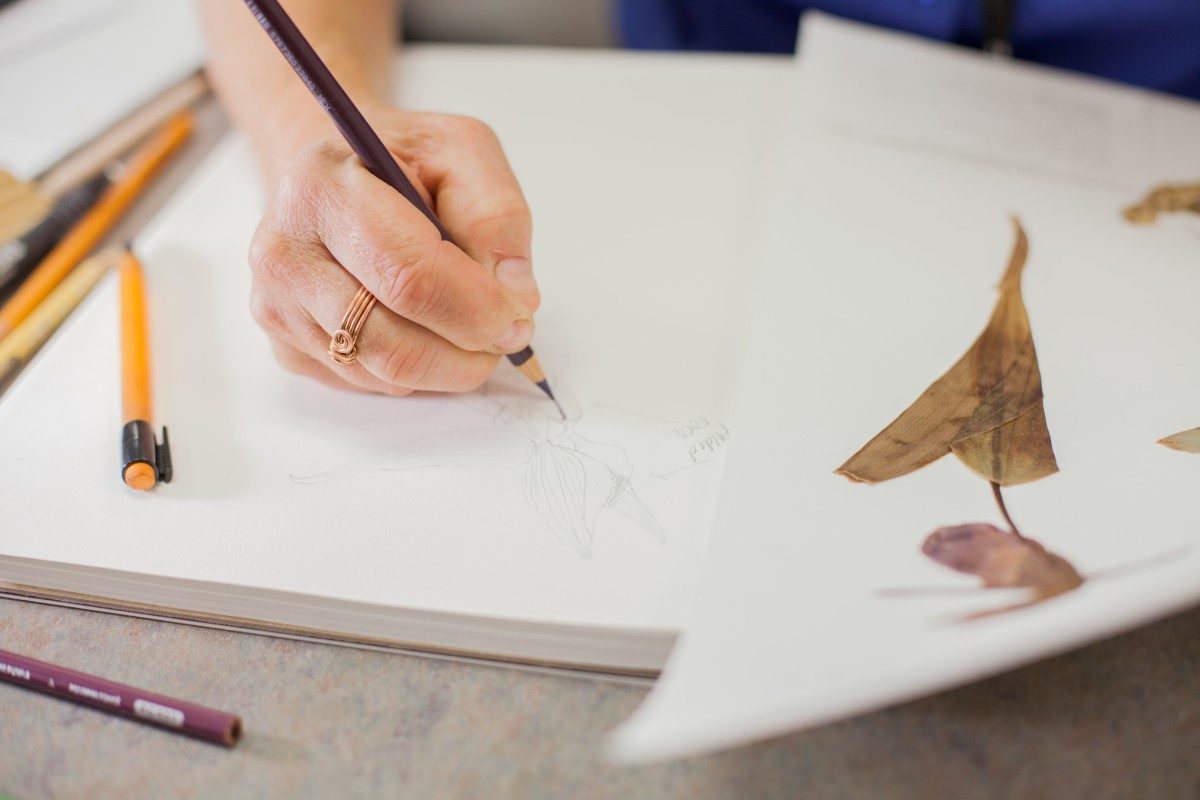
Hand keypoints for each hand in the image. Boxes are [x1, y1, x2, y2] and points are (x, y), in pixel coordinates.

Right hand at [247, 108, 539, 395]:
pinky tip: (423, 328)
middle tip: (506, 336)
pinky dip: (415, 371)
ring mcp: (276, 305)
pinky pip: (369, 384)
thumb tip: (514, 294)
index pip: (408, 276)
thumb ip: (497, 214)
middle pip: (392, 341)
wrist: (335, 176)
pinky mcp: (284, 346)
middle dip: (467, 351)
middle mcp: (285, 251)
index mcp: (324, 189)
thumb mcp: (461, 152)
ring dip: (448, 366)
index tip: (517, 319)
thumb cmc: (401, 162)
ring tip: (470, 328)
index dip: (475, 310)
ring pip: (384, 373)